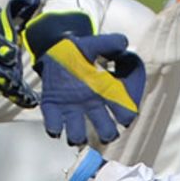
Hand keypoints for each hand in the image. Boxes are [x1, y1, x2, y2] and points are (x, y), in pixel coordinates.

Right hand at [0, 0, 41, 107]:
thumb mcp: (6, 12)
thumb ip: (21, 5)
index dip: (3, 48)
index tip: (11, 52)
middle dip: (7, 76)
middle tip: (17, 84)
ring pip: (1, 81)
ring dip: (14, 90)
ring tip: (28, 99)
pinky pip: (7, 88)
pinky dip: (18, 95)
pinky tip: (30, 102)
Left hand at [23, 12, 146, 144]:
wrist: (55, 50)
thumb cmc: (78, 51)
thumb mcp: (93, 44)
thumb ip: (109, 43)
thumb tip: (124, 44)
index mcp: (105, 91)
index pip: (122, 108)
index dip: (126, 115)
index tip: (126, 118)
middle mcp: (90, 104)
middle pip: (104, 128)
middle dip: (108, 133)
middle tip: (107, 133)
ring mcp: (71, 109)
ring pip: (78, 133)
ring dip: (79, 137)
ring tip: (78, 136)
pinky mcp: (53, 108)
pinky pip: (54, 124)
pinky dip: (55, 129)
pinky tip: (56, 128)